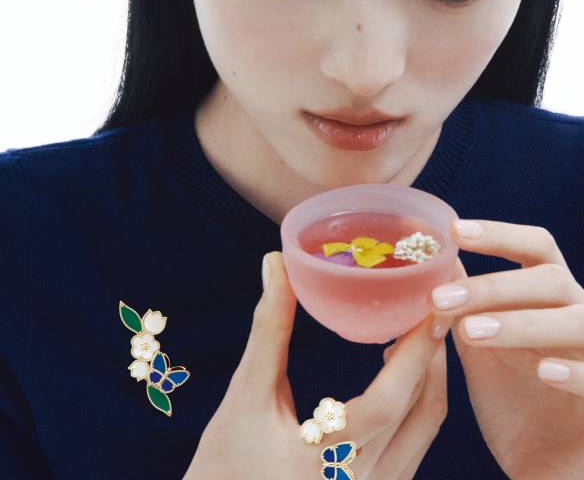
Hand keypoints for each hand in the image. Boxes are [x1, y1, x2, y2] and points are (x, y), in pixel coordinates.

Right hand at [184, 251, 450, 479]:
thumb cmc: (224, 460)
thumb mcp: (245, 394)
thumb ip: (269, 328)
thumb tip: (277, 265)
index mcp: (326, 460)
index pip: (390, 401)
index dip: (415, 350)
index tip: (428, 305)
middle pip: (421, 412)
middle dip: (431, 353)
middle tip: (429, 305)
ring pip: (425, 429)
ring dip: (429, 376)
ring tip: (417, 331)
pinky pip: (416, 442)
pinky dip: (417, 401)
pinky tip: (401, 373)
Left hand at [428, 219, 583, 478]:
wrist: (544, 461)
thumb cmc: (512, 396)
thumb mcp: (481, 346)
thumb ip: (465, 306)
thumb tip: (439, 263)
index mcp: (549, 297)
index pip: (535, 248)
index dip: (499, 234)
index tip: (454, 231)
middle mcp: (578, 314)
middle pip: (550, 279)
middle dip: (493, 286)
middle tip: (440, 300)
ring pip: (578, 321)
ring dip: (523, 323)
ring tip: (471, 332)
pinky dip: (576, 371)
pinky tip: (544, 371)